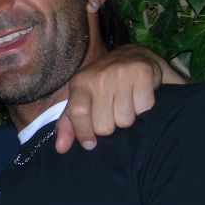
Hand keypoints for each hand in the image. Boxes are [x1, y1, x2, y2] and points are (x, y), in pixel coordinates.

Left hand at [55, 45, 180, 152]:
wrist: (134, 56)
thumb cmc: (105, 84)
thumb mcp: (82, 99)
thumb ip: (69, 124)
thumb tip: (60, 149)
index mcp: (80, 82)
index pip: (78, 113)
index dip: (84, 133)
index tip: (90, 144)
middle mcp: (99, 76)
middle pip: (104, 126)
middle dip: (110, 126)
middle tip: (113, 113)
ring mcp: (121, 73)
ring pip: (125, 121)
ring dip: (128, 119)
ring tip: (127, 104)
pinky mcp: (143, 73)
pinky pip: (144, 110)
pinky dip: (144, 110)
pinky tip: (139, 98)